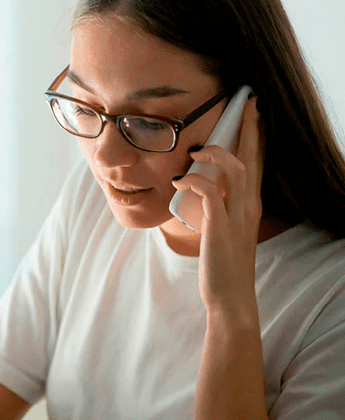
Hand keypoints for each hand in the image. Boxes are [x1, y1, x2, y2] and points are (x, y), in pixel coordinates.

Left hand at [172, 97, 263, 311]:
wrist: (229, 297)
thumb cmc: (222, 264)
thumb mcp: (223, 229)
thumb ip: (218, 207)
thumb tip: (202, 188)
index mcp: (250, 205)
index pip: (257, 163)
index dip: (256, 137)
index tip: (253, 113)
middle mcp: (248, 206)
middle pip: (253, 158)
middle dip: (249, 129)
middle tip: (246, 103)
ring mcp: (236, 216)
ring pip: (237, 170)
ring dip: (216, 153)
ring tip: (196, 151)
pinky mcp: (220, 228)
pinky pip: (209, 194)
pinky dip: (195, 181)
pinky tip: (181, 180)